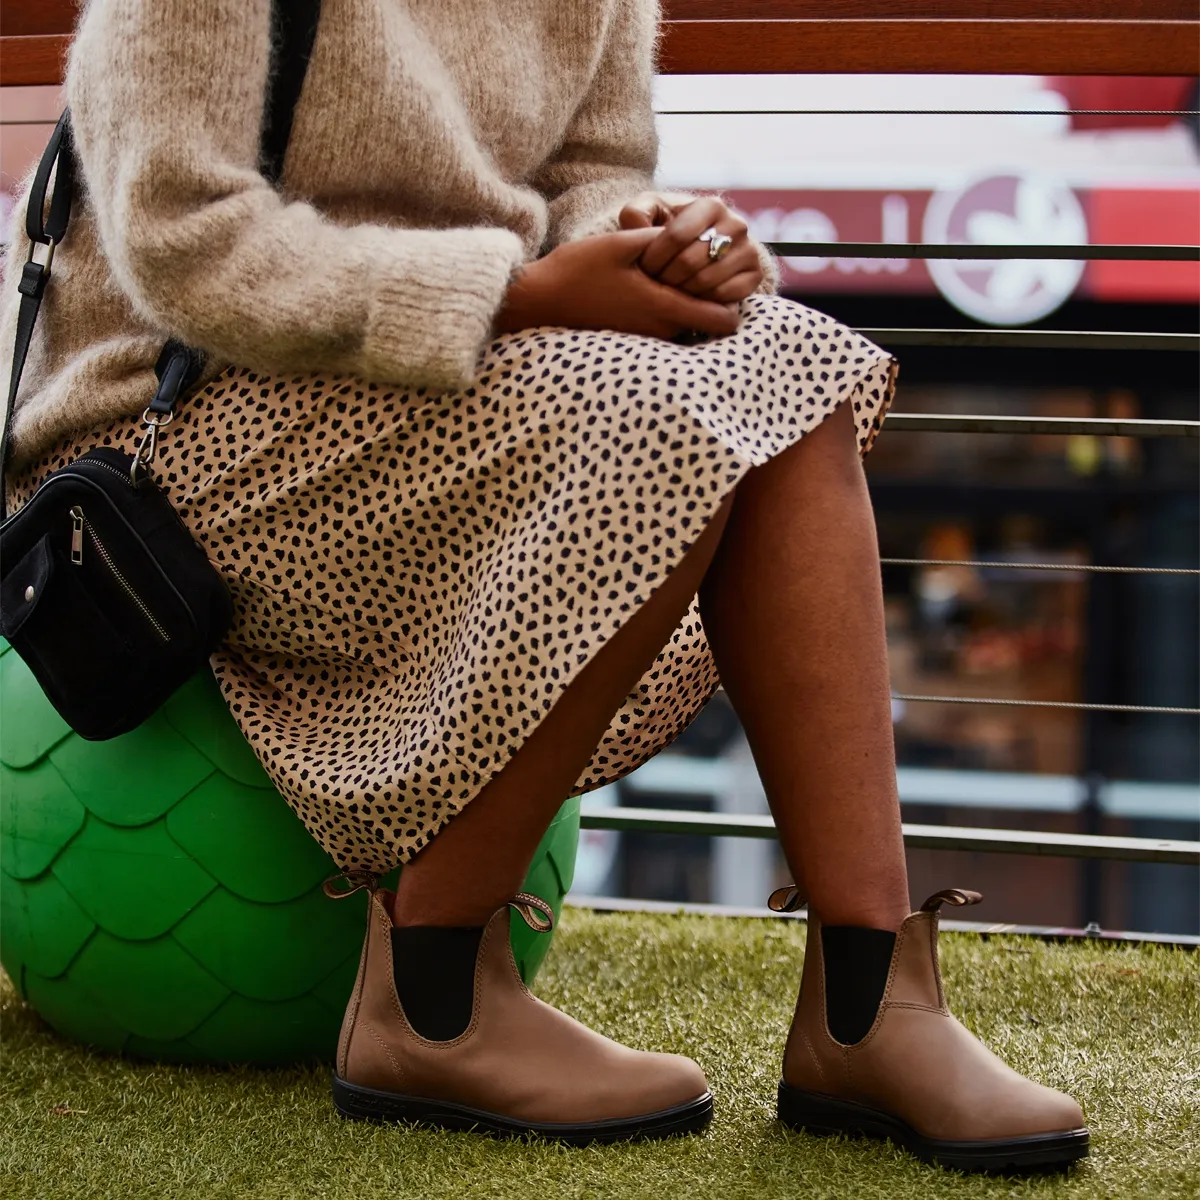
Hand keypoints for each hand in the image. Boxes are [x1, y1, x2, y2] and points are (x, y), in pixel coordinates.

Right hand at [493, 227, 739, 339]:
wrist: (540, 300)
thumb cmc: (577, 270)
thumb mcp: (621, 243)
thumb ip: (662, 239)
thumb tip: (694, 234)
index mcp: (664, 308)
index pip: (724, 321)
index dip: (732, 299)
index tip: (722, 275)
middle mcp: (660, 331)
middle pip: (709, 323)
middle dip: (709, 298)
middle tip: (695, 267)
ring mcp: (647, 338)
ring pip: (687, 324)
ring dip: (686, 302)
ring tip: (666, 272)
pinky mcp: (634, 338)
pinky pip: (665, 327)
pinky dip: (666, 309)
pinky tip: (647, 284)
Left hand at [620, 193, 762, 302]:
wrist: (700, 246)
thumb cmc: (669, 227)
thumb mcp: (649, 212)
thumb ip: (636, 213)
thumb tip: (638, 227)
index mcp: (710, 205)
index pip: (676, 236)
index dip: (653, 257)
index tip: (643, 267)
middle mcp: (736, 224)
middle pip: (690, 262)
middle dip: (665, 278)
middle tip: (654, 283)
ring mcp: (749, 250)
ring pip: (706, 281)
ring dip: (680, 293)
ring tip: (669, 291)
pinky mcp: (754, 275)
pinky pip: (724, 297)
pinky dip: (703, 302)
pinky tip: (690, 298)